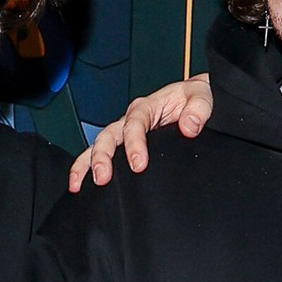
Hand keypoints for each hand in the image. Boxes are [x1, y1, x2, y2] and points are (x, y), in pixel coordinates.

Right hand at [71, 72, 214, 190]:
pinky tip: (81, 185)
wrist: (197, 101)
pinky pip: (103, 154)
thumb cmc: (196, 98)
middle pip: (109, 135)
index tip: (138, 164)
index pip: (135, 123)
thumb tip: (188, 126)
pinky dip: (87, 167)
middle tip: (103, 177)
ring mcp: (126, 132)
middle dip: (102, 156)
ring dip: (87, 163)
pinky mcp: (125, 144)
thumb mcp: (203, 97)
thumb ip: (198, 110)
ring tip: (79, 184)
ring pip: (99, 145)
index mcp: (148, 106)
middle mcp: (132, 118)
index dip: (134, 144)